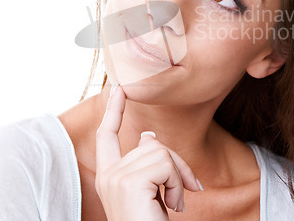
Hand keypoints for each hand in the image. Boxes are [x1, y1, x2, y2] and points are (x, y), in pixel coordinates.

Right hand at [95, 83, 201, 220]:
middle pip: (151, 144)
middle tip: (186, 194)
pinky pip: (165, 163)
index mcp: (109, 176)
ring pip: (161, 152)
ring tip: (173, 204)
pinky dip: (178, 183)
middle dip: (177, 165)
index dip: (114, 110)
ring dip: (178, 179)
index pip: (108, 135)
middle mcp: (107, 175)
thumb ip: (146, 163)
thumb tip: (147, 136)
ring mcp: (115, 177)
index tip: (119, 87)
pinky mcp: (129, 181)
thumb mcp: (150, 193)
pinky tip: (172, 206)